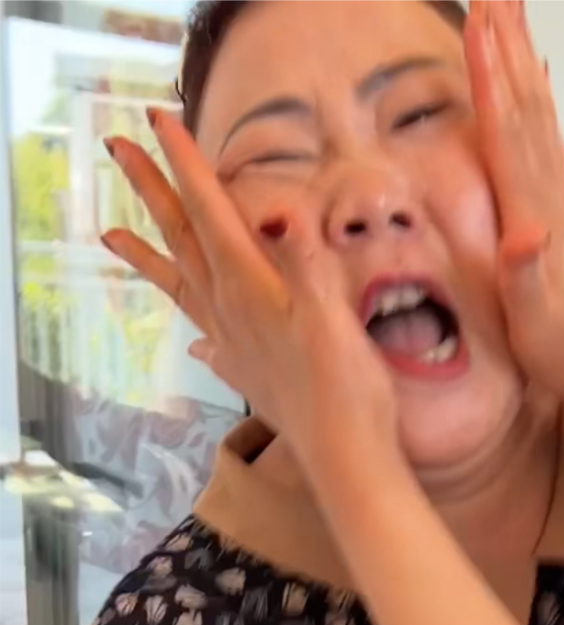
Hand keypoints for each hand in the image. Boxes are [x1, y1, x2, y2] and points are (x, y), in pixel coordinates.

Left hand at [99, 109, 395, 459]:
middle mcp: (232, 312)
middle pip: (184, 240)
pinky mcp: (249, 374)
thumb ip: (304, 264)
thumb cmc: (347, 388)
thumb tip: (279, 213)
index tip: (162, 122)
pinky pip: (210, 341)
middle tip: (120, 150)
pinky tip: (196, 340)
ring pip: (182, 288)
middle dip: (153, 191)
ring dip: (148, 257)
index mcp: (252, 289)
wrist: (347, 457)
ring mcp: (236, 345)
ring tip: (111, 236)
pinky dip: (197, 329)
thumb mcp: (332, 318)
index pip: (213, 214)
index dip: (189, 166)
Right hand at [464, 1, 563, 398]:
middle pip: (526, 104)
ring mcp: (554, 195)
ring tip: (509, 16)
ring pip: (537, 111)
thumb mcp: (536, 322)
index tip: (479, 26)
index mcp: (532, 211)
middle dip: (509, 46)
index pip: (508, 131)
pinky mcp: (554, 205)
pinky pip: (545, 137)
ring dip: (523, 60)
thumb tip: (525, 236)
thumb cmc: (559, 346)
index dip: (492, 78)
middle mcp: (546, 192)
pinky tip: (536, 80)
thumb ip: (527, 277)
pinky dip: (538, 100)